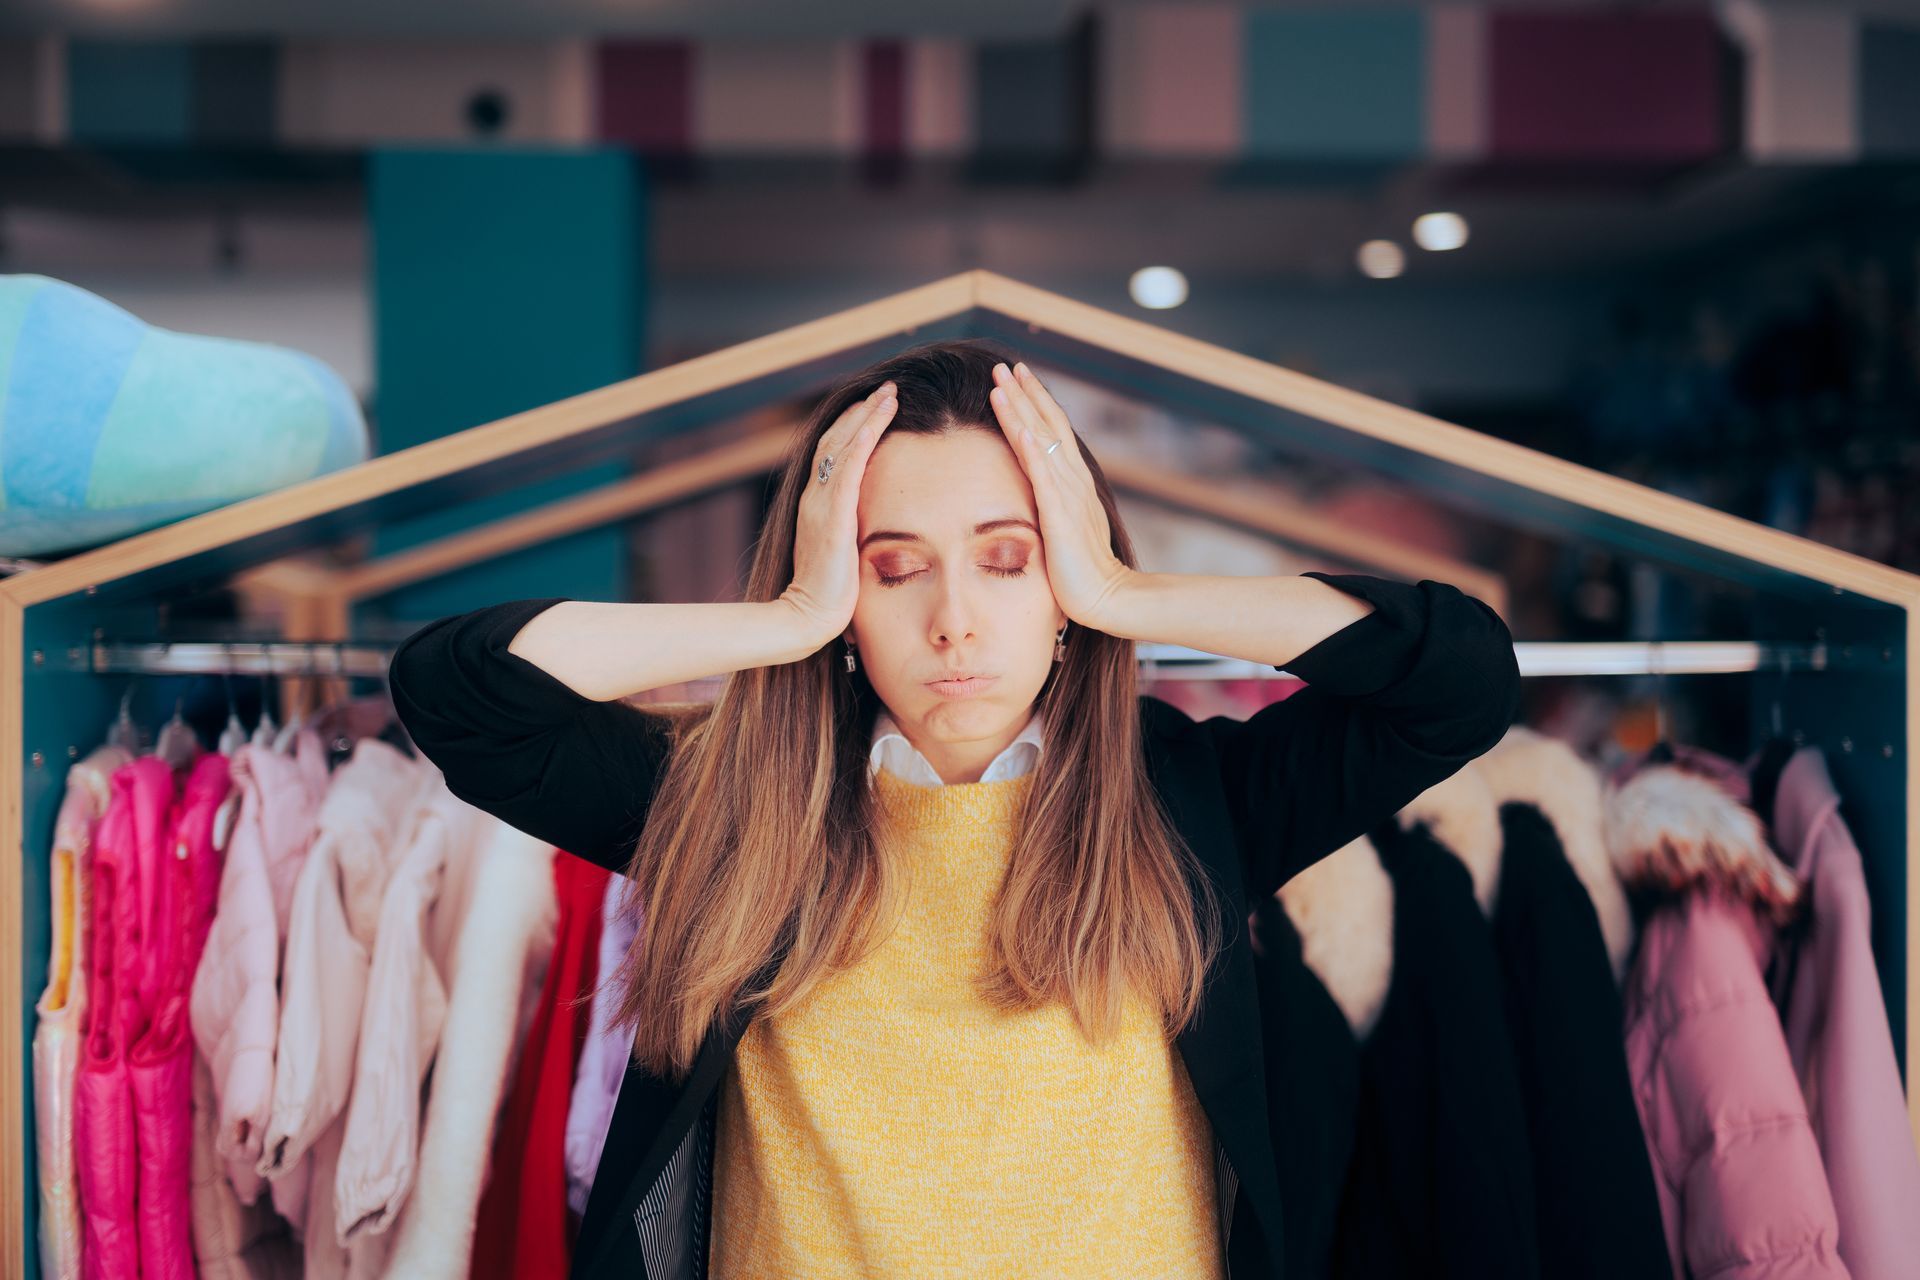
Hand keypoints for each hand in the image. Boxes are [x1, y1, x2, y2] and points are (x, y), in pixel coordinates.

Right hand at [782, 380, 897, 644]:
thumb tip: (871, 530)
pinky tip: (880, 418)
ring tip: (890, 393)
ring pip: (842, 445)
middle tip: (887, 389)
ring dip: (867, 416)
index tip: (875, 407)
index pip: (833, 455)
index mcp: (816, 507)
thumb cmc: (829, 599)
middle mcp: (814, 498)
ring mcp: (820, 505)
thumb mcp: (842, 557)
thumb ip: (851, 536)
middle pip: (836, 440)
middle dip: (861, 412)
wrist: (807, 620)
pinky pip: (849, 468)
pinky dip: (864, 438)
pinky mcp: (832, 517)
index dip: (852, 428)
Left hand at [987, 360, 1132, 627]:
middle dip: (1025, 393)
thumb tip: (1035, 498)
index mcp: (1073, 483)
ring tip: (1000, 383)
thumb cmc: (1082, 572)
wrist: (1107, 599)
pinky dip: (1031, 448)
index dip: (1035, 402)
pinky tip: (1019, 426)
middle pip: (1047, 426)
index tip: (1018, 377)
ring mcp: (1068, 495)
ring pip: (1041, 441)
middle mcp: (1073, 481)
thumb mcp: (1064, 530)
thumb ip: (1052, 508)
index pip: (1053, 433)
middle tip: (1003, 365)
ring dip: (1020, 410)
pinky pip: (1043, 475)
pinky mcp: (1060, 515)